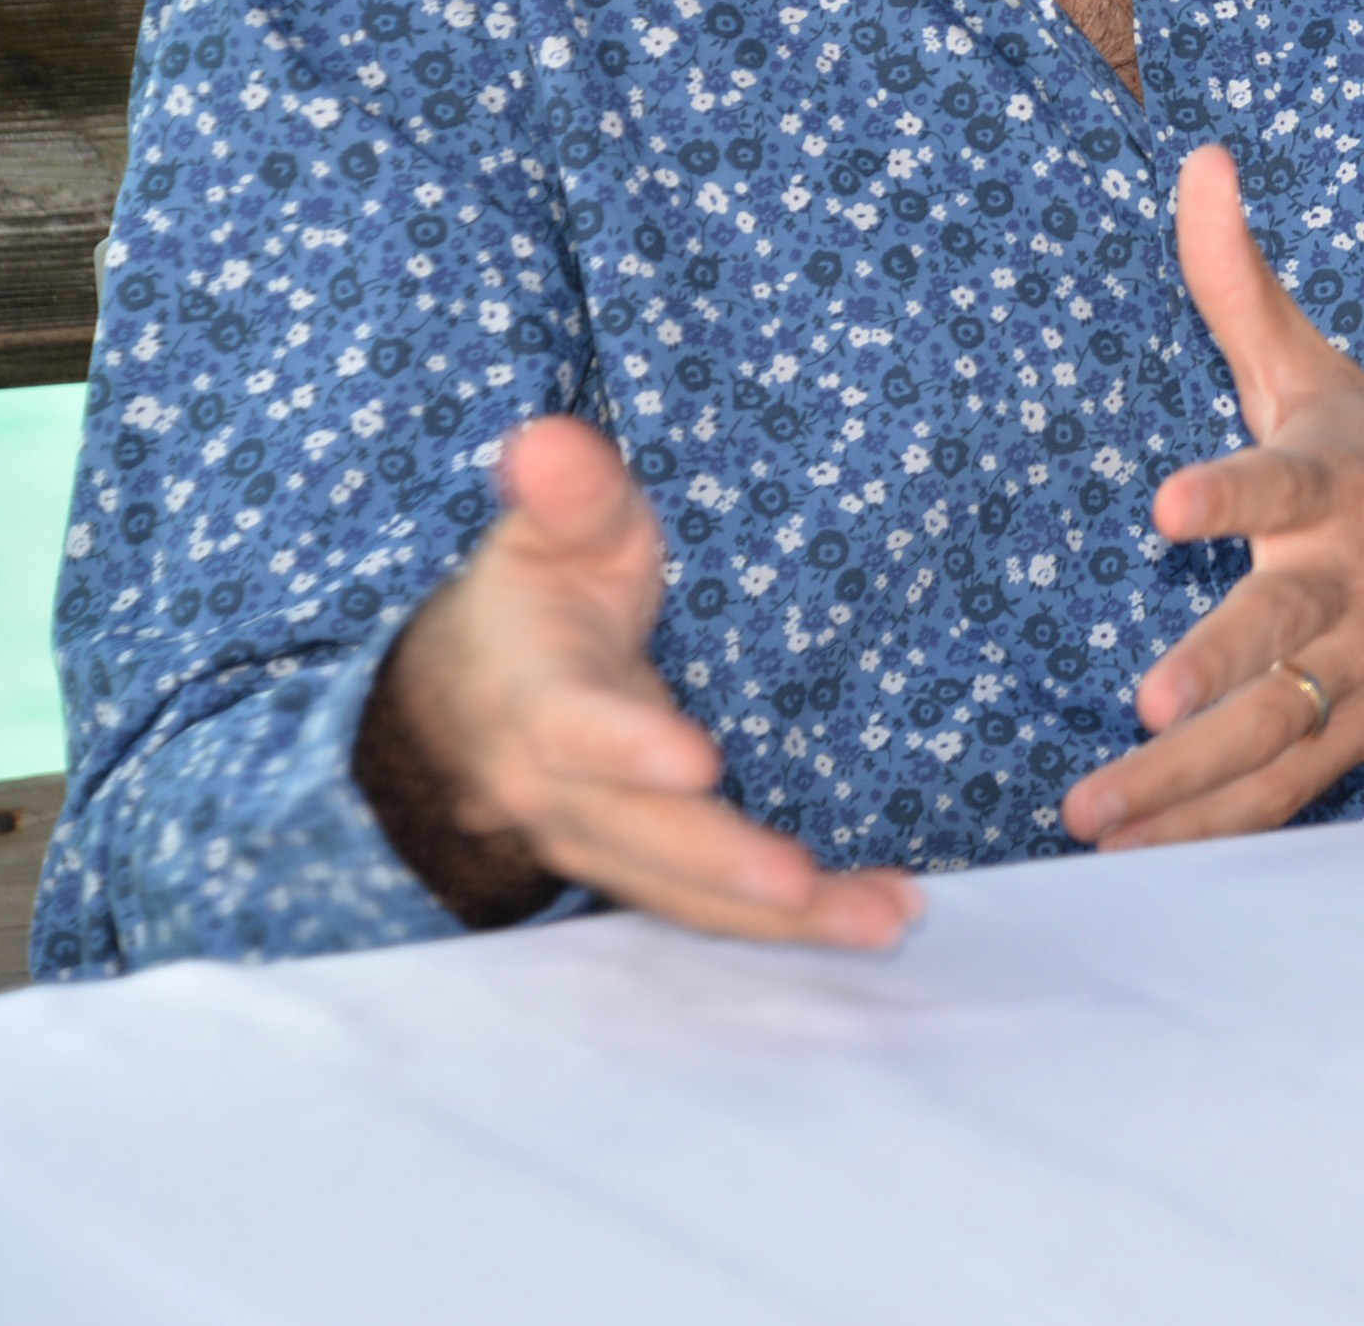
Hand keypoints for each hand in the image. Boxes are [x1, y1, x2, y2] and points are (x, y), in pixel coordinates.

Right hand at [354, 414, 924, 948]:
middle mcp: (563, 786)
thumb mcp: (556, 532)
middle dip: (720, 862)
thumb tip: (549, 439)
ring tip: (883, 918)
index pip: (575, 726)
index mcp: (540, 694)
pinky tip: (877, 918)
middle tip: (800, 880)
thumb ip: (572, 496)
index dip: (628, 747)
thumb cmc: (543, 593)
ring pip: (682, 893)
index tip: (696, 761)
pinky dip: (789, 924)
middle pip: (637, 837)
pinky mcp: (648, 864)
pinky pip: (711, 907)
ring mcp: (604, 836)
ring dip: (778, 917)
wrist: (480, 689)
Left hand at [1058, 147, 1363, 852]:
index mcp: (1333, 487)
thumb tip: (1197, 160)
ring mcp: (1355, 667)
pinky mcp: (1355, 731)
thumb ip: (1239, 280)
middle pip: (1279, 631)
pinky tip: (1135, 864)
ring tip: (1098, 817)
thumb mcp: (1317, 368)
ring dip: (1188, 782)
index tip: (1167, 503)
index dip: (1227, 491)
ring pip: (1273, 732)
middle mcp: (1345, 584)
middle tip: (1149, 705)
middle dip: (1218, 671)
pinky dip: (1215, 834)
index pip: (1278, 482)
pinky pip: (1283, 793)